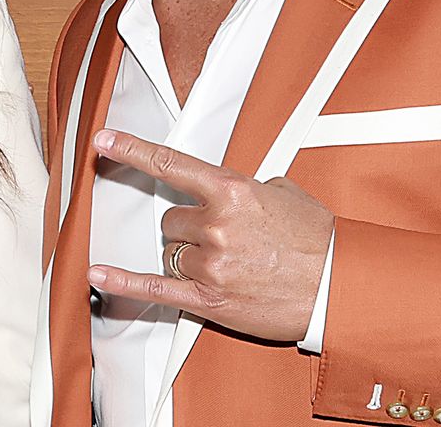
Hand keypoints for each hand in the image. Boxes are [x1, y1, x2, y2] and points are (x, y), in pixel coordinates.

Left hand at [88, 130, 333, 341]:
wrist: (340, 288)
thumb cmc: (316, 240)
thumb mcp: (281, 193)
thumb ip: (243, 186)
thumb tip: (224, 191)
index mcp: (230, 190)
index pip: (169, 164)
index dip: (131, 149)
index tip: (103, 140)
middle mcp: (215, 224)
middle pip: (171, 219)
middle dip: (190, 229)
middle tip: (225, 240)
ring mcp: (210, 263)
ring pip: (171, 253)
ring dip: (188, 258)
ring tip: (228, 266)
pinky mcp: (209, 300)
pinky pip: (156, 289)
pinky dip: (125, 282)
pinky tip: (99, 274)